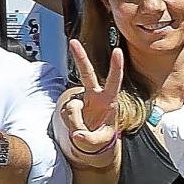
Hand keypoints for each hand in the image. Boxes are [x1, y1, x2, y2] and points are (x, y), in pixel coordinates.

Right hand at [60, 39, 122, 167]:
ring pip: (72, 108)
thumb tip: (77, 134)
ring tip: (84, 130)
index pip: (114, 80)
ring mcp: (80, 99)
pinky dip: (70, 123)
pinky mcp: (69, 105)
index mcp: (109, 100)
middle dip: (79, 57)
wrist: (90, 140)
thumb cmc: (101, 136)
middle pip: (86, 73)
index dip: (116, 66)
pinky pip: (65, 114)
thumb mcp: (100, 141)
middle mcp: (94, 95)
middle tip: (73, 42)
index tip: (118, 51)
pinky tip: (77, 126)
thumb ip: (90, 139)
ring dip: (75, 122)